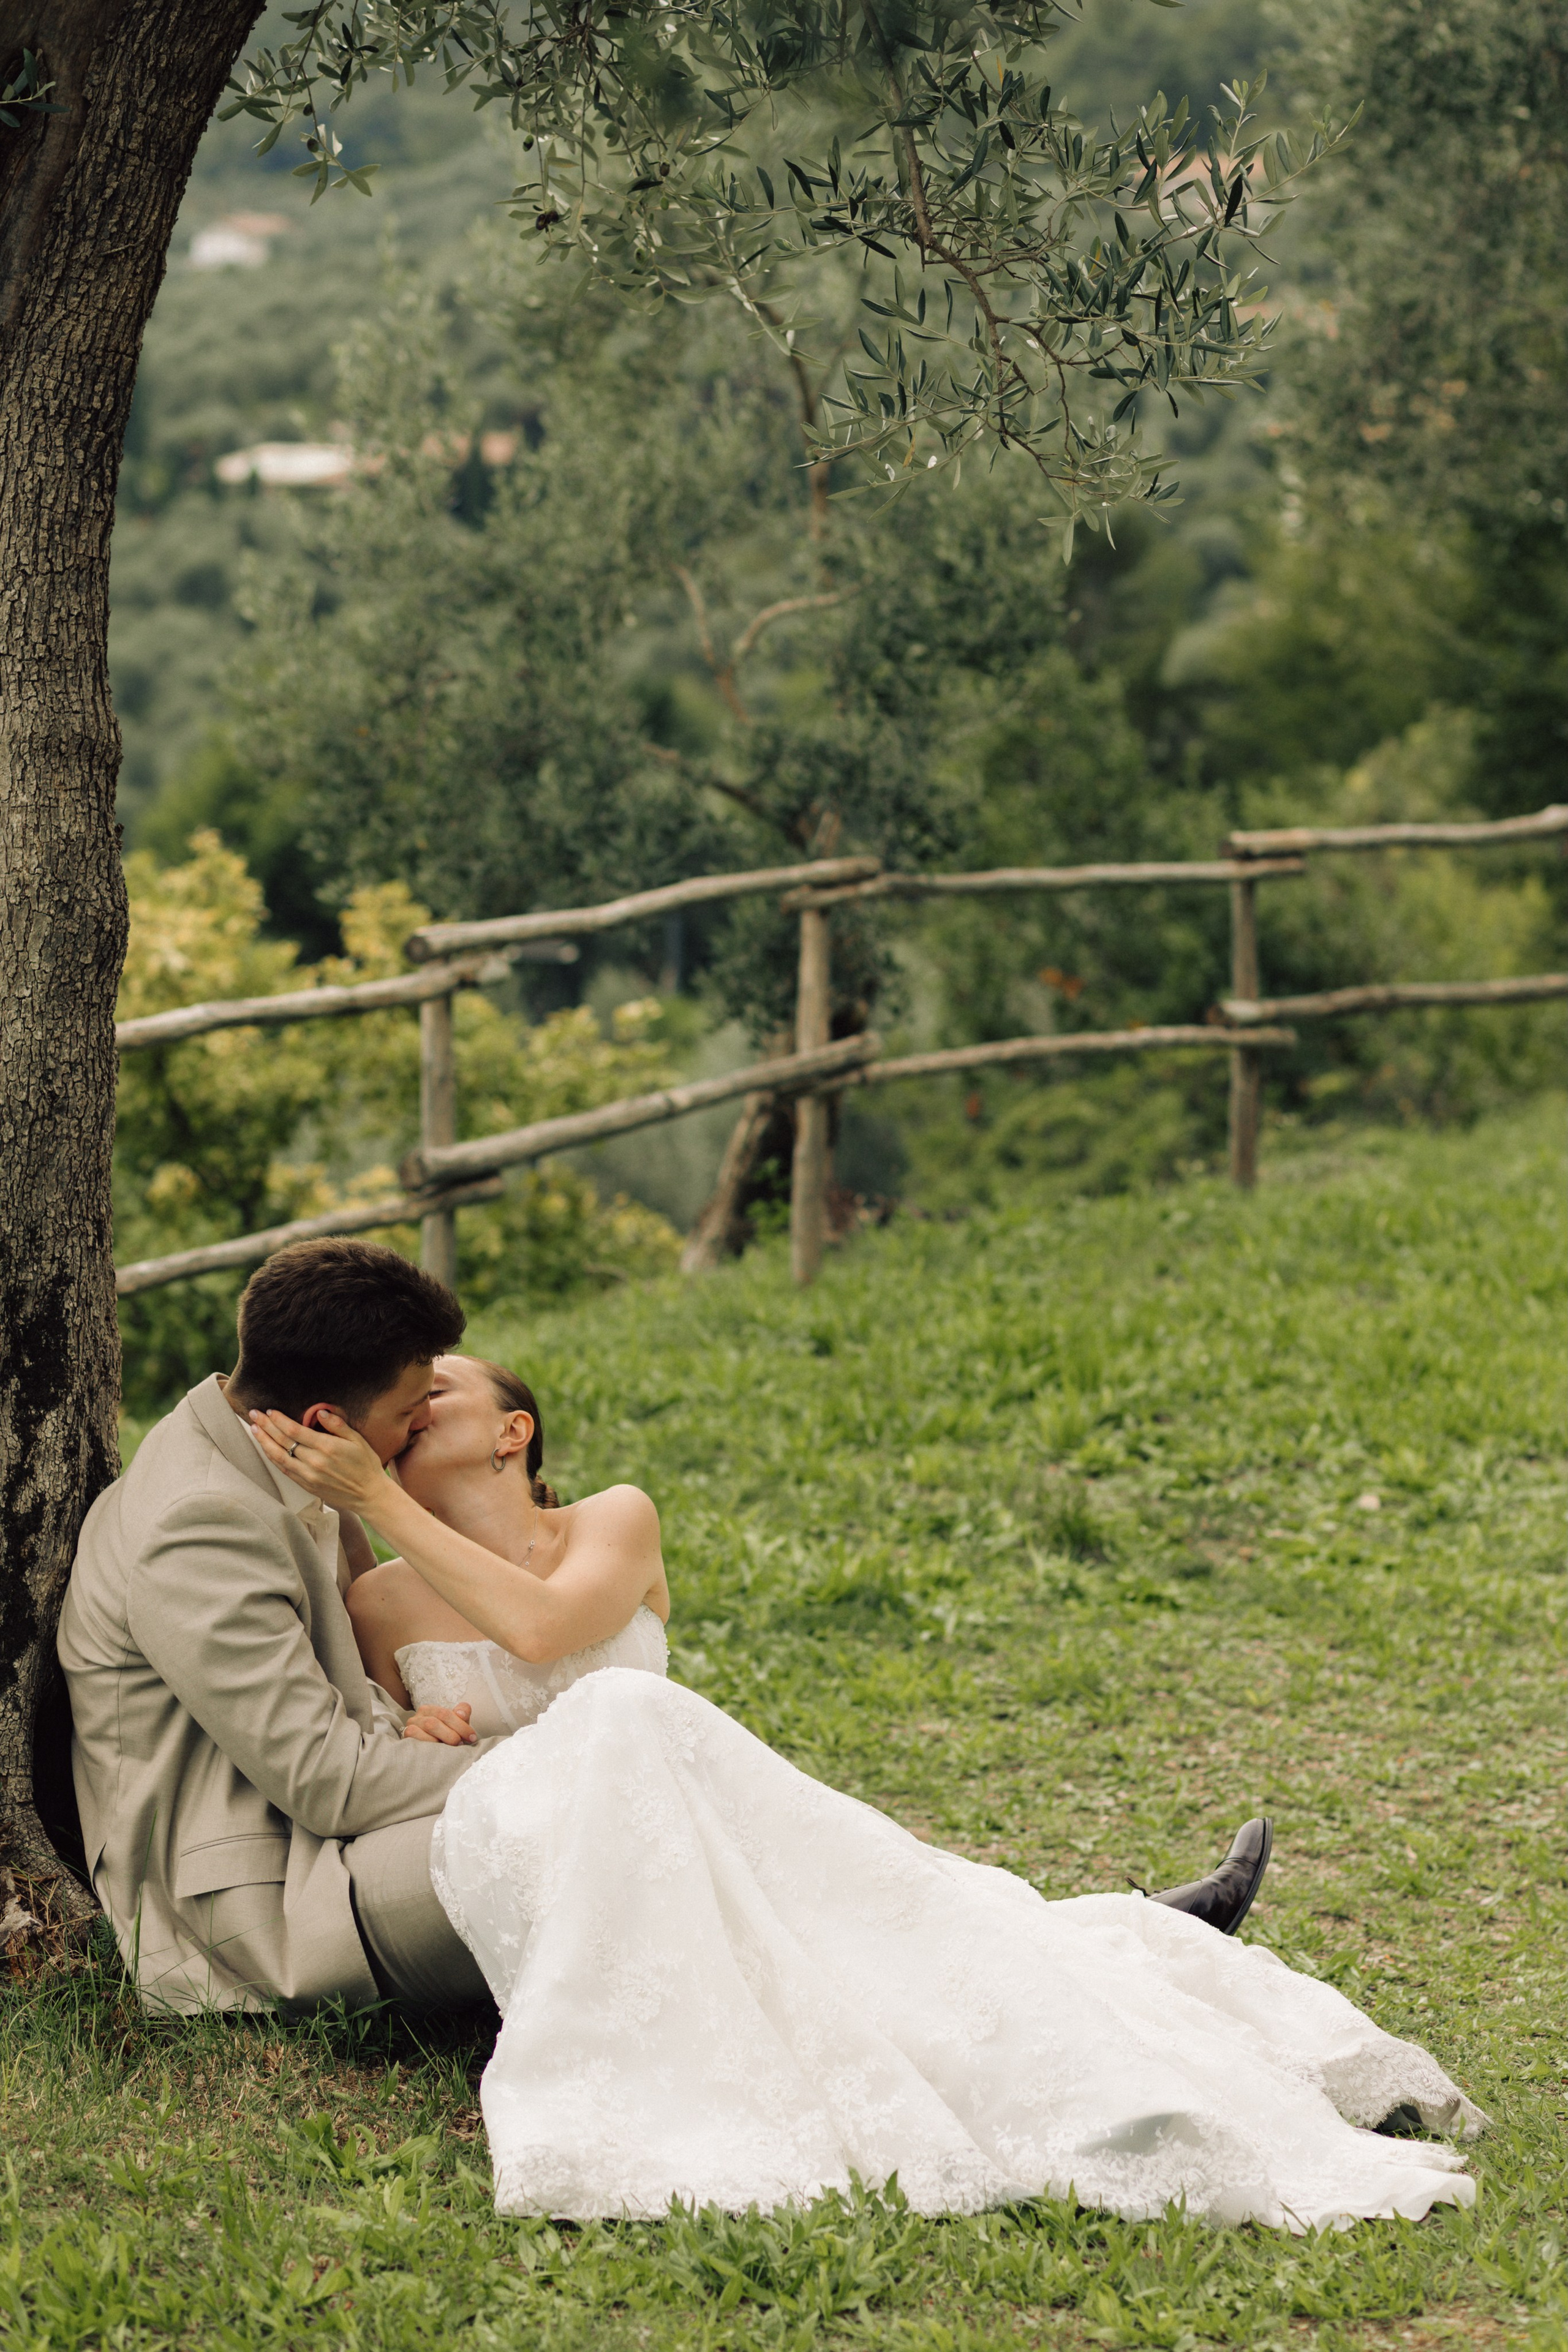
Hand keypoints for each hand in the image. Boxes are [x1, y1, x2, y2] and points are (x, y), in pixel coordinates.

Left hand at [249, 1406, 385, 1515]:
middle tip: (254, 1414)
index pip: (295, 1430)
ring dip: (264, 1442)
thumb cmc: (366, 1465)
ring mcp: (308, 1475)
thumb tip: (319, 1412)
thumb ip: (338, 1425)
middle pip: (283, 1441)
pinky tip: (266, 1449)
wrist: (369, 1495)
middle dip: (266, 1426)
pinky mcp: (306, 1486)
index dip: (279, 1420)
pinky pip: (284, 1470)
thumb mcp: (358, 1440)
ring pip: (279, 1456)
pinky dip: (273, 1458)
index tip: (270, 1411)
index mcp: (326, 1447)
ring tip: (254, 1430)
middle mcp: (314, 1461)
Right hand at [402, 1702, 475, 1745]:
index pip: (446, 1714)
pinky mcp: (405, 1738)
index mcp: (431, 1710)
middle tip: (460, 1744)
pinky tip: (436, 1752)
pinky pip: (415, 1739)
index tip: (472, 1738)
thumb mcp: (456, 1725)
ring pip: (427, 1727)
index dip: (461, 1726)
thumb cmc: (446, 1737)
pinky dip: (428, 1745)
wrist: (429, 1755)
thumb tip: (462, 1714)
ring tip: (449, 1749)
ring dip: (440, 1740)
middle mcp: (419, 1716)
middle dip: (451, 1735)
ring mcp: (410, 1726)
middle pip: (435, 1722)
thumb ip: (462, 1714)